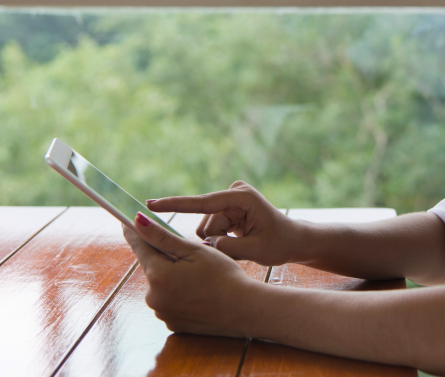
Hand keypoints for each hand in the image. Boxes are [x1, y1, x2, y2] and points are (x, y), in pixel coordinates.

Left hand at [123, 211, 259, 336]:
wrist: (243, 311)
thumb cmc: (223, 276)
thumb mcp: (194, 251)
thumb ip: (162, 237)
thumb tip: (137, 220)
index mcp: (158, 275)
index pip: (139, 247)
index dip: (134, 232)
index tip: (127, 221)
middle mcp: (153, 297)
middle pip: (153, 268)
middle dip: (165, 258)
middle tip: (188, 254)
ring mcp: (162, 313)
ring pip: (162, 286)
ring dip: (172, 278)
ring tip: (199, 277)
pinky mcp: (172, 324)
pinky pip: (170, 302)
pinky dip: (179, 294)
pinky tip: (199, 292)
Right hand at [146, 180, 302, 266]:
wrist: (293, 240)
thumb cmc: (280, 244)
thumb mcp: (256, 250)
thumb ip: (227, 248)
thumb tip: (203, 244)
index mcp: (242, 197)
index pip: (202, 202)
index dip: (175, 205)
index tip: (150, 205)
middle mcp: (233, 193)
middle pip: (205, 222)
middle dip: (216, 241)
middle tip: (240, 248)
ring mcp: (229, 200)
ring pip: (206, 229)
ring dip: (218, 243)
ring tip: (242, 245)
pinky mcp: (226, 208)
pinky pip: (211, 229)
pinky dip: (219, 241)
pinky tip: (237, 242)